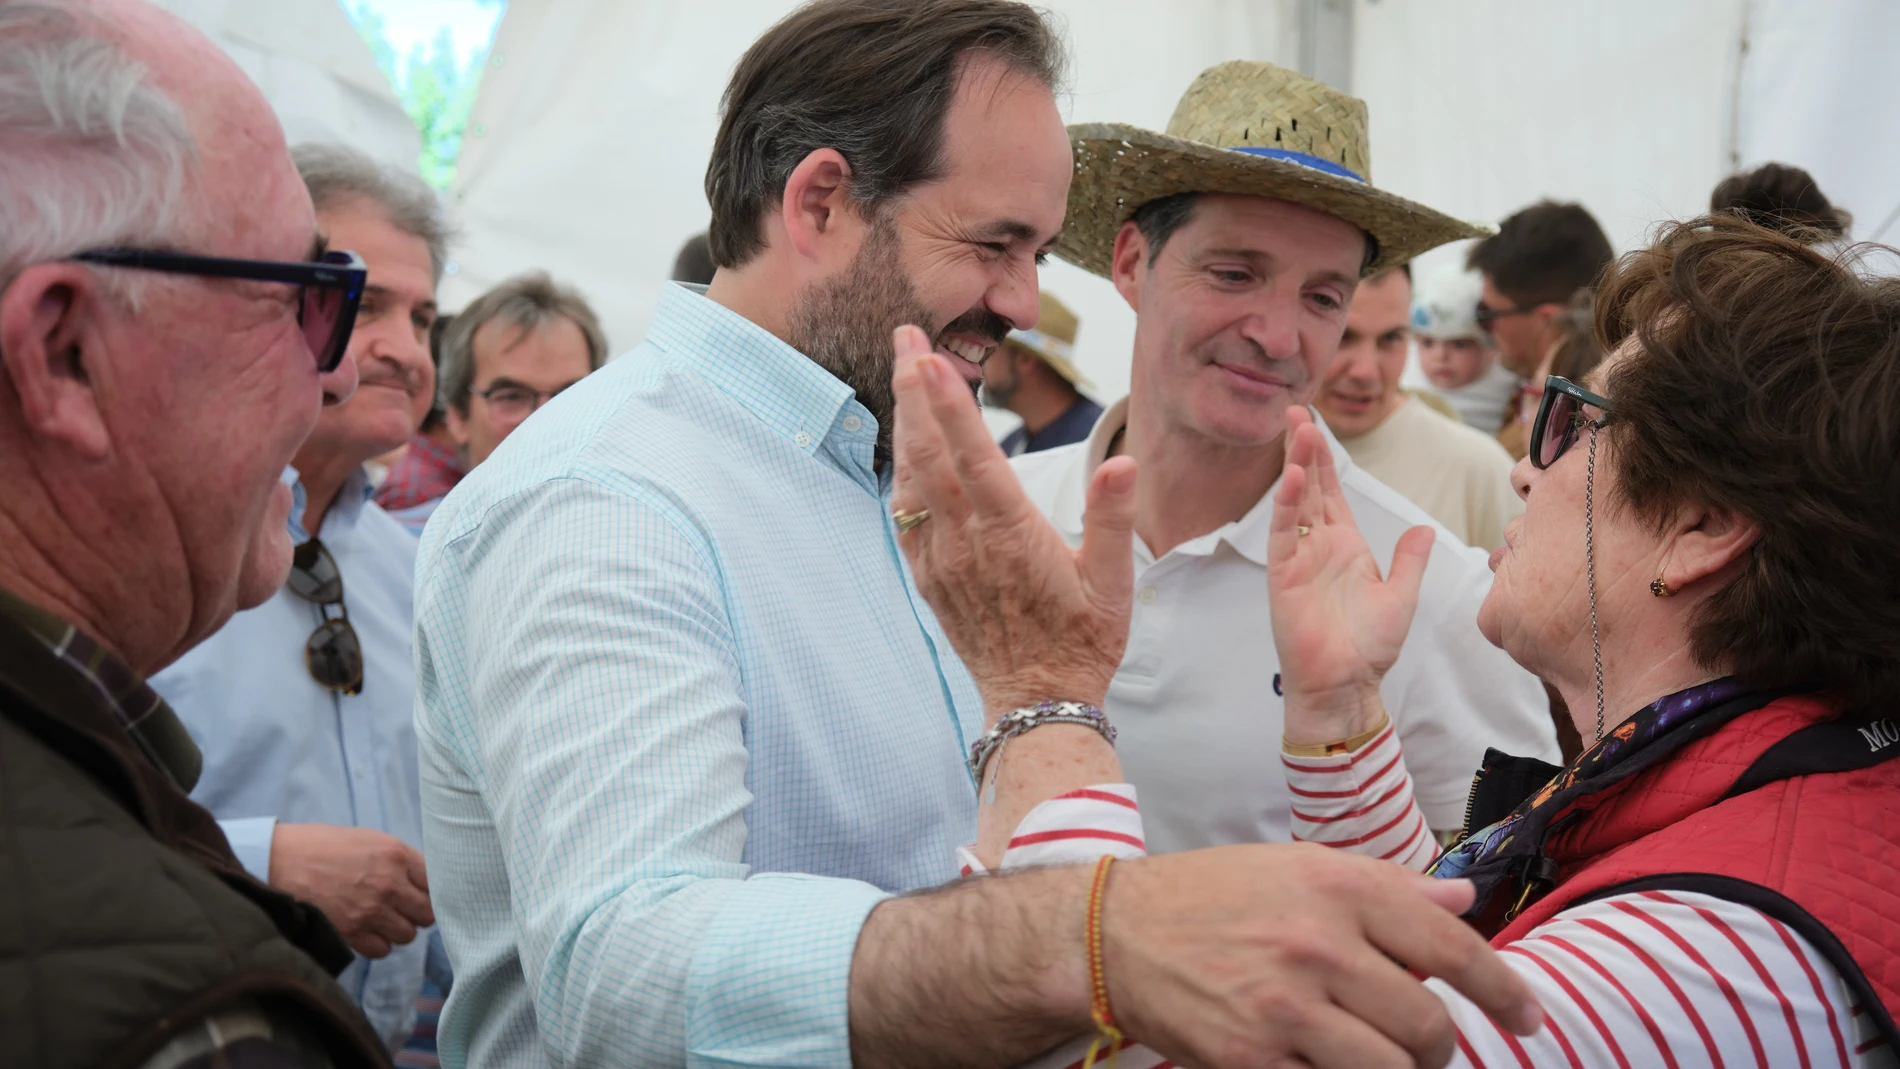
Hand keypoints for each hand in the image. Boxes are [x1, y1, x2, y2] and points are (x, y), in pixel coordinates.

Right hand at [269, 823, 432, 958]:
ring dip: (398, 929)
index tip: (421, 893)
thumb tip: (423, 879)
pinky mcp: (351, 933)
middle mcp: (390, 884)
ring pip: (408, 935)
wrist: (279, 861)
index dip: (430, 890)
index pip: (436, 883)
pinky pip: (382, 950)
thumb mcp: (368, 840)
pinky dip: (377, 943)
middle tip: (403, 908)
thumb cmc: (322, 846)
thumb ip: (399, 860)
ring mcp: (371, 911)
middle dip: (418, 912)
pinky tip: (366, 930)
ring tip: (381, 918)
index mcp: (397, 855)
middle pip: (427, 913)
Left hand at [887, 326, 1136, 720]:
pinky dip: (903, 468)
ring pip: (911, 476)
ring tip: (904, 374)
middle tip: (905, 336)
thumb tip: (1122, 461)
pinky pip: (906, 512)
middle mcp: (966, 542)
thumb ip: (1112, 518)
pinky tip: (906, 444)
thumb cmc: (1083, 639)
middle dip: (913, 389)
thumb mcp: (1113, 582)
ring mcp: (940, 558)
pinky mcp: (928, 575)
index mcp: (1012, 535)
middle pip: (929, 451)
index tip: (927, 359)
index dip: (949, 404)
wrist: (1036, 699)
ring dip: (905, 421)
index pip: (973, 455)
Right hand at [1105, 844, 1541, 1068]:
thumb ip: (1385, 885)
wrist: (1115, 933)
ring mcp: (1285, 1007)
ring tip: (1377, 1060)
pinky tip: (1324, 1063)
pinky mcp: (1252, 1059)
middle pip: (1427, 1024)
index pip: (1452, 946)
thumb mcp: (1298, 868)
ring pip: (1390, 1068)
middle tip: (1421, 1047)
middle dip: (1436, 1047)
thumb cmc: (1210, 896)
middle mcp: (1318, 944)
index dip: (1505, 991)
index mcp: (1337, 887)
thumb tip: (1463, 895)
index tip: (1528, 1017)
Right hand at [1268, 407, 1433, 743]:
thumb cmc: (1370, 647)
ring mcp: (1298, 559)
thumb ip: (1409, 559)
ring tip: (1298, 430)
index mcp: (1346, 545)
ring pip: (1294, 501)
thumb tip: (1423, 528)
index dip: (1324, 458)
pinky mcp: (1282, 577)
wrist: (1346, 684)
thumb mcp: (1401, 596)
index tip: (1316, 423)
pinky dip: (1285, 505)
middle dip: (1303, 449)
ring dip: (1296, 465)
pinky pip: (1283, 534)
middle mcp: (1318, 546)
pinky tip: (1291, 478)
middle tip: (1295, 411)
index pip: (1332, 492)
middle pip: (1309, 486)